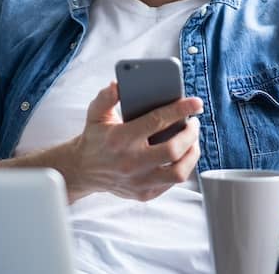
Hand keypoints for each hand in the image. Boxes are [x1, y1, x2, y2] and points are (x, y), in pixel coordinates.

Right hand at [67, 82, 202, 201]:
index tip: (196, 103)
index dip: (180, 110)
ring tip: (193, 141)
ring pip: (178, 172)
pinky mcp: (143, 194)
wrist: (82, 170)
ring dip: (191, 154)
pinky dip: (181, 168)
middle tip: (194, 123)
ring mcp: (138, 181)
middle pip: (173, 149)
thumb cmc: (94, 138)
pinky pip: (171, 184)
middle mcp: (130, 162)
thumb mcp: (95, 113)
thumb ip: (106, 97)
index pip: (157, 121)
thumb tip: (118, 85)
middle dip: (191, 134)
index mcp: (120, 138)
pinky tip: (182, 156)